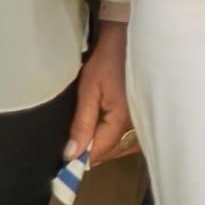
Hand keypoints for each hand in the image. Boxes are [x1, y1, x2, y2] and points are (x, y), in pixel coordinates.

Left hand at [69, 20, 136, 165]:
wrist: (127, 41)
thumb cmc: (107, 61)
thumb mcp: (89, 91)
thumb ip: (81, 124)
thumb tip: (71, 153)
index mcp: (122, 120)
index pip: (100, 151)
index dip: (80, 159)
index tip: (63, 163)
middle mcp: (136, 125)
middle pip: (112, 153)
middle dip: (91, 155)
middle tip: (71, 151)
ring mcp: (140, 121)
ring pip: (121, 148)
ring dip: (103, 149)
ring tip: (84, 144)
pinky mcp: (141, 116)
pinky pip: (128, 138)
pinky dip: (114, 141)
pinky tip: (101, 136)